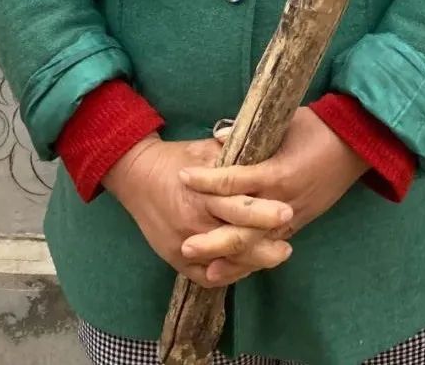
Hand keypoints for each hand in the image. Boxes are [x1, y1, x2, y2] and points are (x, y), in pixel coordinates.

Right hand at [103, 133, 294, 288]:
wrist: (136, 176)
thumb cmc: (175, 159)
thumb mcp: (203, 150)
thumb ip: (232, 154)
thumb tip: (265, 147)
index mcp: (202, 194)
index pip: (238, 207)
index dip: (263, 212)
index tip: (288, 212)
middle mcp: (193, 223)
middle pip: (234, 240)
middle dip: (264, 246)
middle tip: (288, 247)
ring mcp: (183, 246)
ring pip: (224, 264)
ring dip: (252, 263)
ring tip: (275, 257)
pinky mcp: (175, 260)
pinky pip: (206, 277)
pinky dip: (229, 274)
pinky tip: (247, 267)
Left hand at [180, 108, 367, 268]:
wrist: (357, 144)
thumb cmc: (319, 128)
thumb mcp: (285, 122)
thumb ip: (250, 131)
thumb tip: (220, 136)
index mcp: (278, 172)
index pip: (234, 181)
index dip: (207, 181)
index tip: (182, 177)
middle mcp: (283, 201)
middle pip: (243, 227)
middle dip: (213, 239)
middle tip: (185, 245)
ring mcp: (293, 215)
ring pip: (257, 245)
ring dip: (230, 258)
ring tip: (204, 269)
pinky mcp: (300, 222)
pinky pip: (272, 246)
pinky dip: (252, 258)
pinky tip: (236, 267)